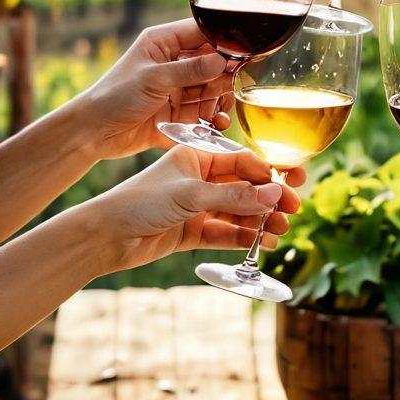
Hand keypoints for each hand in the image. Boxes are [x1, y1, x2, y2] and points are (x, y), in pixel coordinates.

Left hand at [77, 19, 234, 158]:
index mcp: (164, 43)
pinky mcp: (179, 113)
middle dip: (226, 75)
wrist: (93, 133)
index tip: (245, 52)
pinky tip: (218, 123)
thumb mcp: (153, 79)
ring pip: (212, 89)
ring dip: (221, 98)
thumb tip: (222, 61)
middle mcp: (174, 63)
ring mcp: (178, 88)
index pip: (202, 33)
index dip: (225, 40)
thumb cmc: (114, 96)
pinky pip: (205, 112)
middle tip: (236, 86)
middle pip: (213, 62)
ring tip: (222, 110)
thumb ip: (189, 70)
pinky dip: (214, 118)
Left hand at [84, 144, 306, 273]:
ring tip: (281, 231)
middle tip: (294, 209)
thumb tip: (274, 195)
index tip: (290, 185)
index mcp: (195, 156)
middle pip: (242, 187)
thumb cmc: (140, 202)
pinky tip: (262, 243)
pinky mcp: (190, 231)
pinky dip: (242, 237)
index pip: (241, 161)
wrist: (105, 236)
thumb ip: (233, 197)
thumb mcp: (190, 195)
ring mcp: (194, 206)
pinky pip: (223, 232)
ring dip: (259, 220)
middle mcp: (197, 179)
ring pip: (236, 212)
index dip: (267, 173)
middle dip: (268, 199)